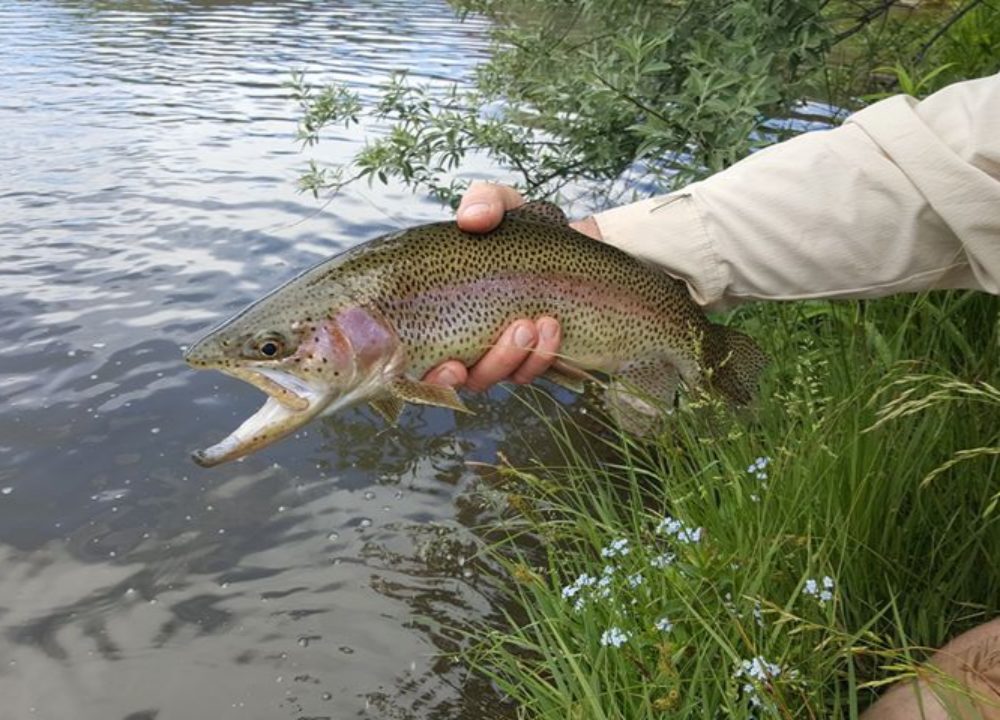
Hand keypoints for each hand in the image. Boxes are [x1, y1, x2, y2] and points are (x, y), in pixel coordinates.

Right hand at [424, 183, 600, 391]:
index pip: (417, 356)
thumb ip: (486, 202)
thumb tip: (471, 218)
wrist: (578, 244)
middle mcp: (460, 339)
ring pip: (494, 377)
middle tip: (516, 329)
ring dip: (514, 358)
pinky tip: (553, 329)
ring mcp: (495, 354)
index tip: (451, 365)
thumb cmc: (527, 230)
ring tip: (537, 323)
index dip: (430, 375)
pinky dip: (541, 357)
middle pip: (458, 378)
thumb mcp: (506, 206)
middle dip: (485, 365)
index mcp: (439, 309)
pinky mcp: (530, 360)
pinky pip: (529, 373)